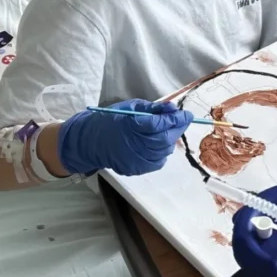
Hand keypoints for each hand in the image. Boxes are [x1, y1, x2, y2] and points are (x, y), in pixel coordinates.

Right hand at [57, 100, 193, 175]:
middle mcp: (133, 145)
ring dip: (170, 139)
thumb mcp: (130, 108)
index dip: (176, 119)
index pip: (160, 124)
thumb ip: (153, 109)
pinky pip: (158, 160)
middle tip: (182, 120)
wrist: (90, 142)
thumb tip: (173, 109)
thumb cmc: (110, 121)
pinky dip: (162, 151)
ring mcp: (135, 160)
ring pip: (164, 150)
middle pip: (165, 139)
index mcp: (130, 126)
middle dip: (177, 128)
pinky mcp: (137, 169)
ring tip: (166, 130)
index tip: (186, 114)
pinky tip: (156, 143)